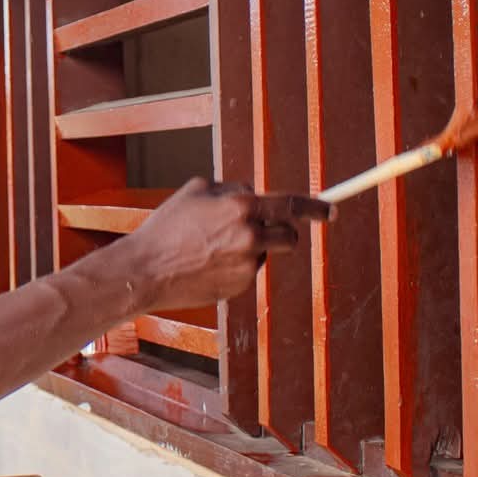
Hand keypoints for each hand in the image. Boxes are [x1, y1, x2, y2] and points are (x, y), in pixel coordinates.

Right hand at [113, 179, 331, 310]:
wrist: (146, 270)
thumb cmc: (167, 226)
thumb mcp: (196, 190)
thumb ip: (232, 189)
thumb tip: (254, 193)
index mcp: (242, 207)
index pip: (292, 206)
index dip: (316, 208)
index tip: (331, 211)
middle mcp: (250, 236)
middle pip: (290, 236)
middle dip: (283, 232)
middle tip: (263, 230)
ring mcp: (246, 265)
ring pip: (266, 254)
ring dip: (254, 248)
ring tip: (215, 247)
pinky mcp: (240, 287)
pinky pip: (248, 271)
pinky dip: (236, 266)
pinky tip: (208, 264)